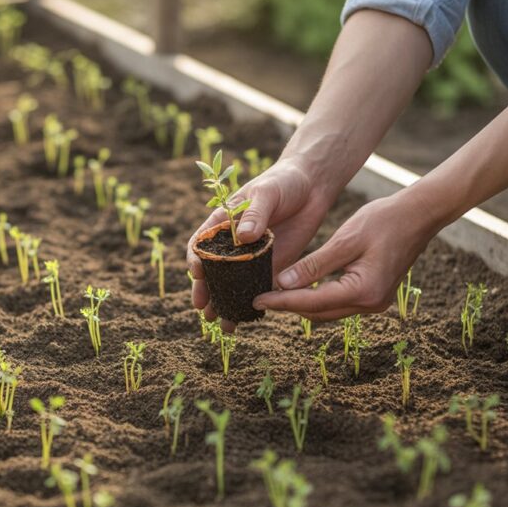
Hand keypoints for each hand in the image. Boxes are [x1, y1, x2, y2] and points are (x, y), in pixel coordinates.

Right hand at [186, 156, 343, 330]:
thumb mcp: (267, 192)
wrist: (311, 187)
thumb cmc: (283, 182)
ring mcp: (252, 257)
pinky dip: (253, 303)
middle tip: (204, 310)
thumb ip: (256, 214)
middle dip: (207, 292)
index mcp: (223, 223)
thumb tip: (244, 237)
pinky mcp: (272, 265)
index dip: (196, 260)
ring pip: (234, 284)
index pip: (201, 244)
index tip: (198, 273)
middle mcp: (234, 244)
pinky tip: (250, 318)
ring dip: (227, 303)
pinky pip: (259, 287)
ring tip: (224, 323)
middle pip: (214, 272)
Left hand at [253, 187, 441, 320]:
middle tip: (260, 297)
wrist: (420, 215)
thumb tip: (282, 284)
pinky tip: (301, 288)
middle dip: (289, 306)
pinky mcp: (376, 296)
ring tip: (275, 295)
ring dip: (303, 303)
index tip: (256, 300)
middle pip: (319, 312)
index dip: (281, 302)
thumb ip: (313, 265)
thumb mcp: (344, 240)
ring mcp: (375, 303)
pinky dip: (319, 297)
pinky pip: (340, 302)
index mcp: (363, 290)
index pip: (311, 302)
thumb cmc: (384, 220)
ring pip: (329, 310)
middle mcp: (370, 304)